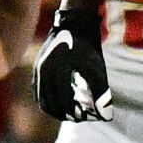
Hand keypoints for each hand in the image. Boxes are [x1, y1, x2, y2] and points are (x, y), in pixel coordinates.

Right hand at [33, 7, 111, 121]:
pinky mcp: (37, 67)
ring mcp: (38, 69)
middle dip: (64, 114)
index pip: (63, 102)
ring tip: (68, 114)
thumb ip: (100, 90)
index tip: (84, 118)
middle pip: (50, 103)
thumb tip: (105, 114)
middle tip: (77, 118)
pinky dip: (47, 100)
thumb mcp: (96, 67)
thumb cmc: (88, 45)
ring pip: (42, 98)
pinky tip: (59, 103)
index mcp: (57, 71)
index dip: (74, 113)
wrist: (73, 23)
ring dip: (54, 109)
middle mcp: (44, 72)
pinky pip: (38, 90)